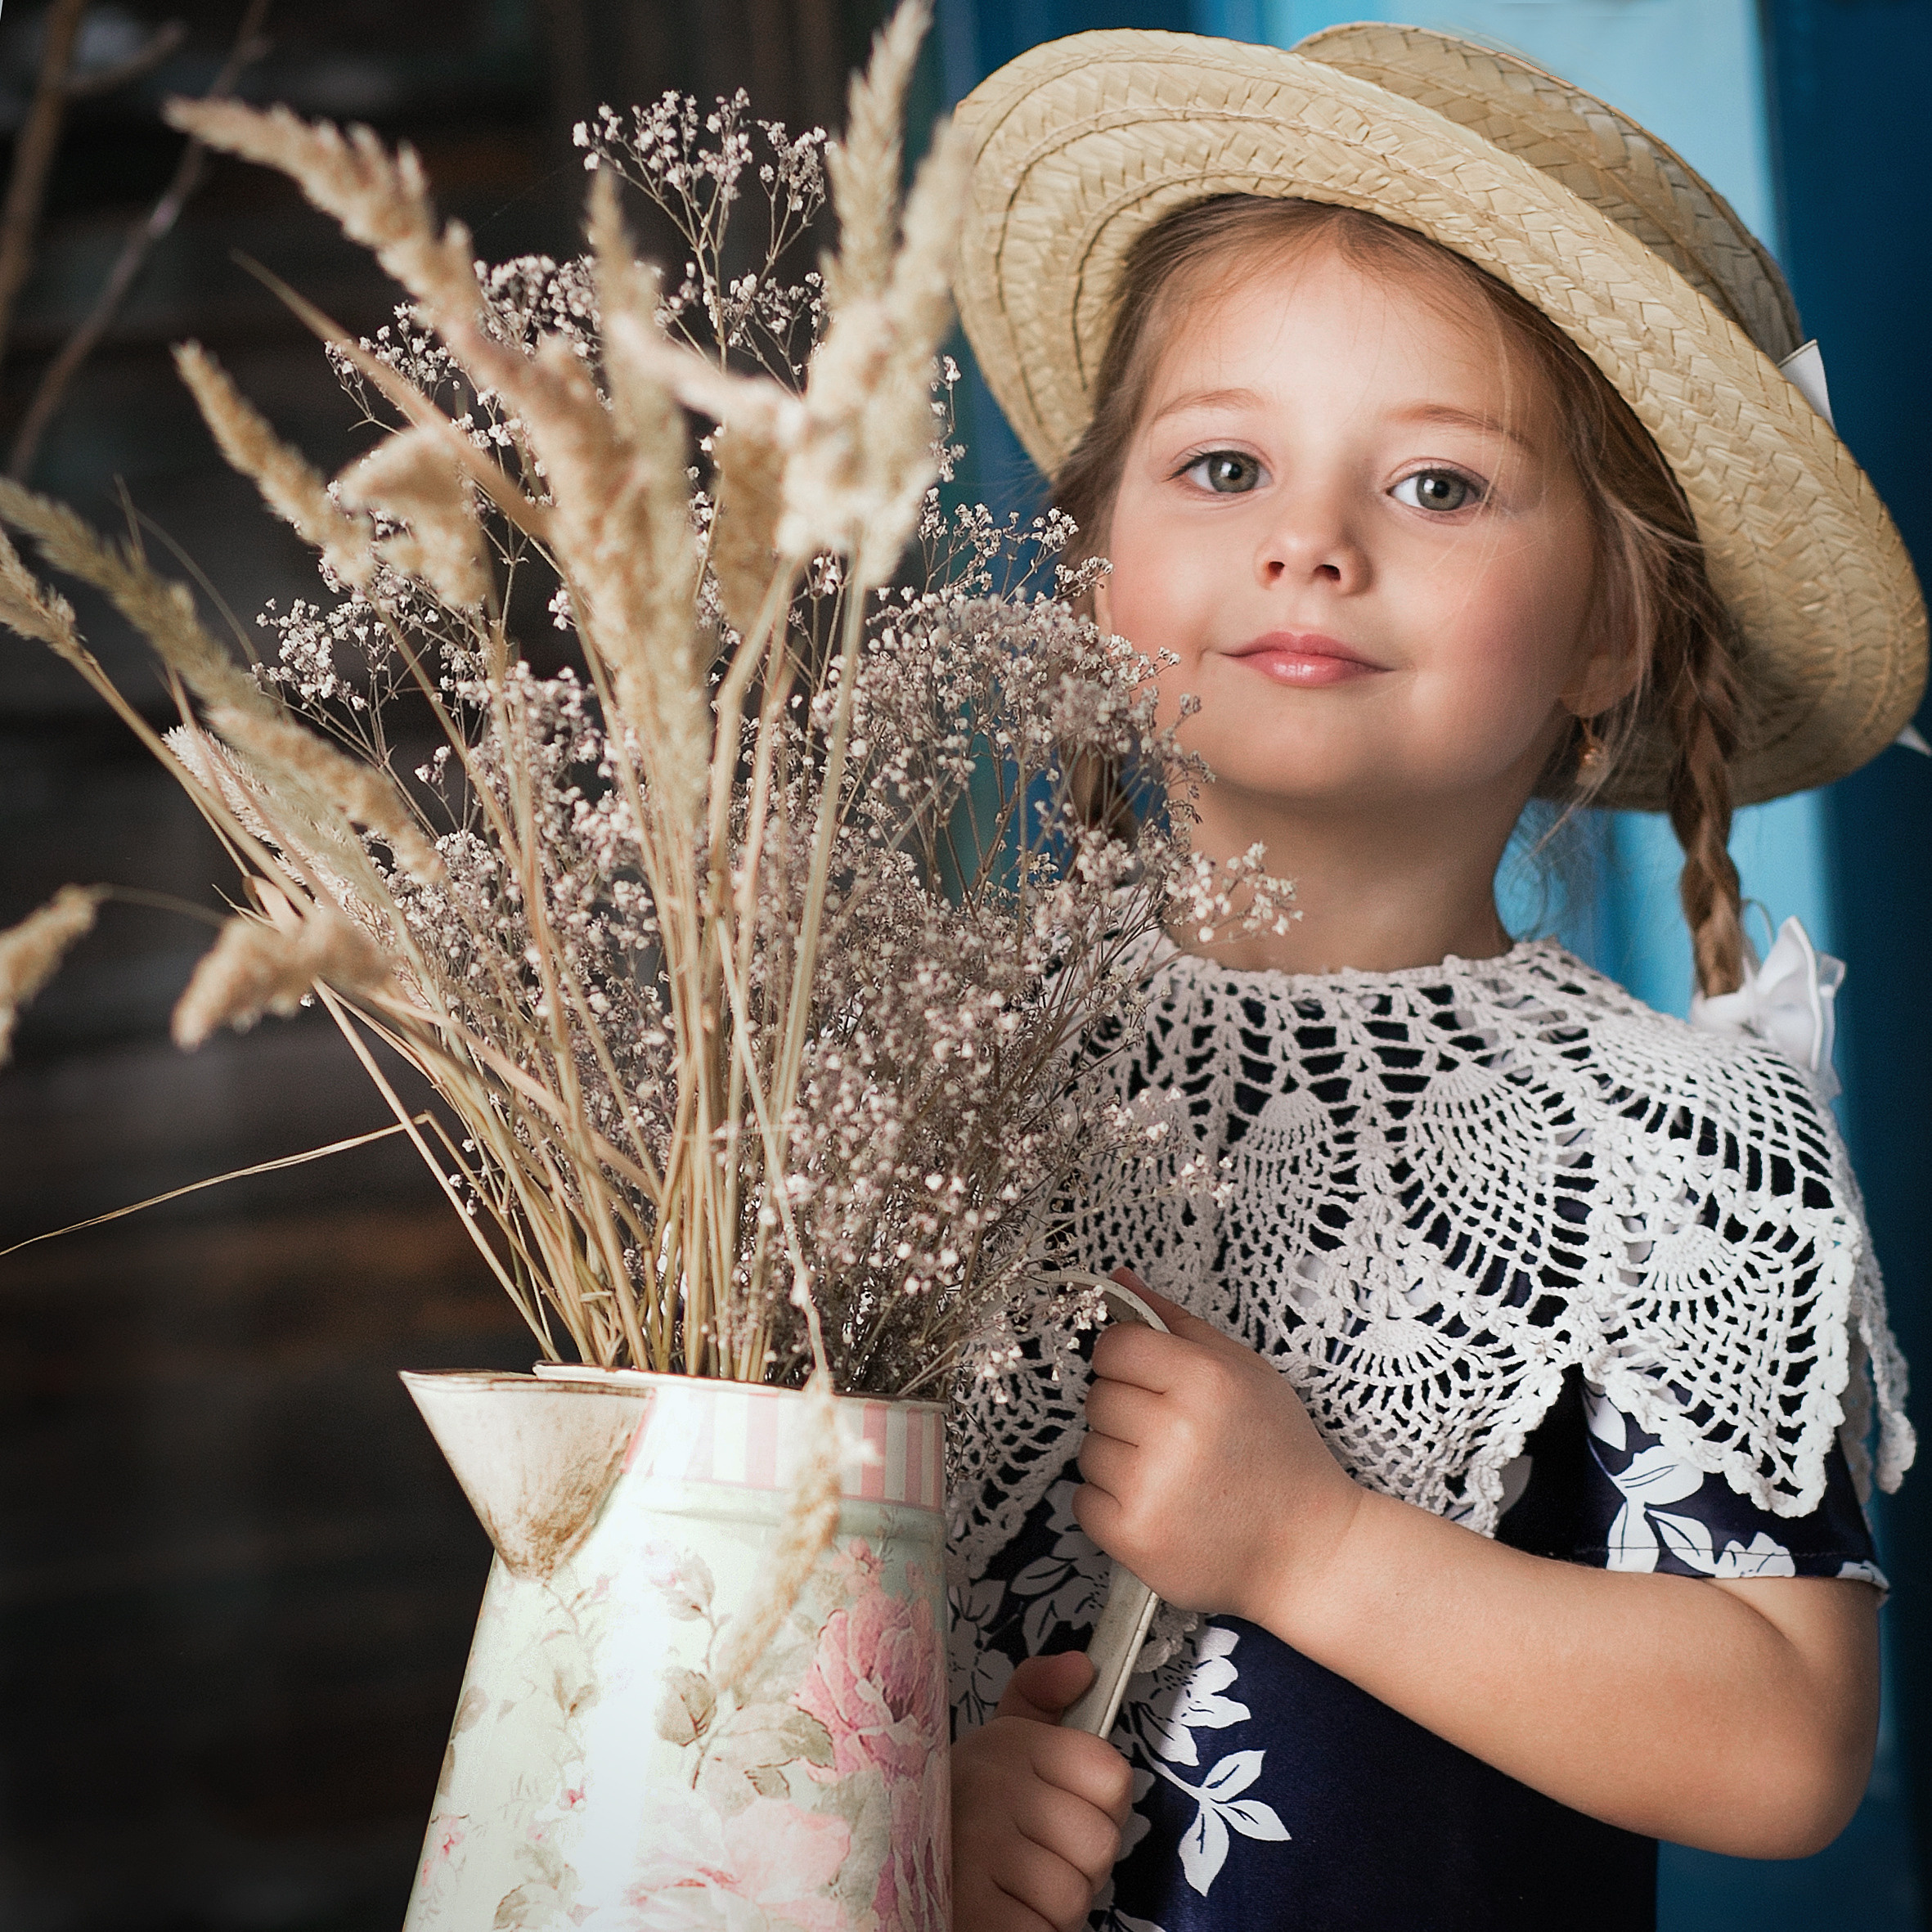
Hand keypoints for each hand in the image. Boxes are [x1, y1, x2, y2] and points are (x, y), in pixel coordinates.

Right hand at [952, 1651, 1133, 1931]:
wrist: (882, 1869)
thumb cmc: (955, 1816)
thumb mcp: (994, 1748)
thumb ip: (1040, 1703)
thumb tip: (1082, 1667)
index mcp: (1007, 1743)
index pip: (1111, 1775)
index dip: (1097, 1806)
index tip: (1058, 1812)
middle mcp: (992, 1784)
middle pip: (1101, 1842)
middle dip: (1073, 1864)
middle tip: (1028, 1860)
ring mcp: (979, 1848)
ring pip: (1074, 1896)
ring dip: (1048, 1908)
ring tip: (1008, 1889)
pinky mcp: (976, 1913)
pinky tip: (995, 1913)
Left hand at [1075, 1268, 1362, 1629]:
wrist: (1308, 1550)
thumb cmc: (1278, 1454)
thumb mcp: (1246, 1372)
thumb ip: (1178, 1322)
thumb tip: (1117, 1279)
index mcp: (1206, 1380)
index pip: (1115, 1346)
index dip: (1127, 1361)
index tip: (1150, 1381)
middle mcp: (1175, 1431)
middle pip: (1097, 1397)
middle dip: (1126, 1413)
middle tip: (1174, 1438)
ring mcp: (1151, 1488)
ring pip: (1088, 1449)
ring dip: (1118, 1460)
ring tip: (1172, 1476)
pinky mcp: (1134, 1538)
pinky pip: (1082, 1500)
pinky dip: (1110, 1505)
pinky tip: (1158, 1508)